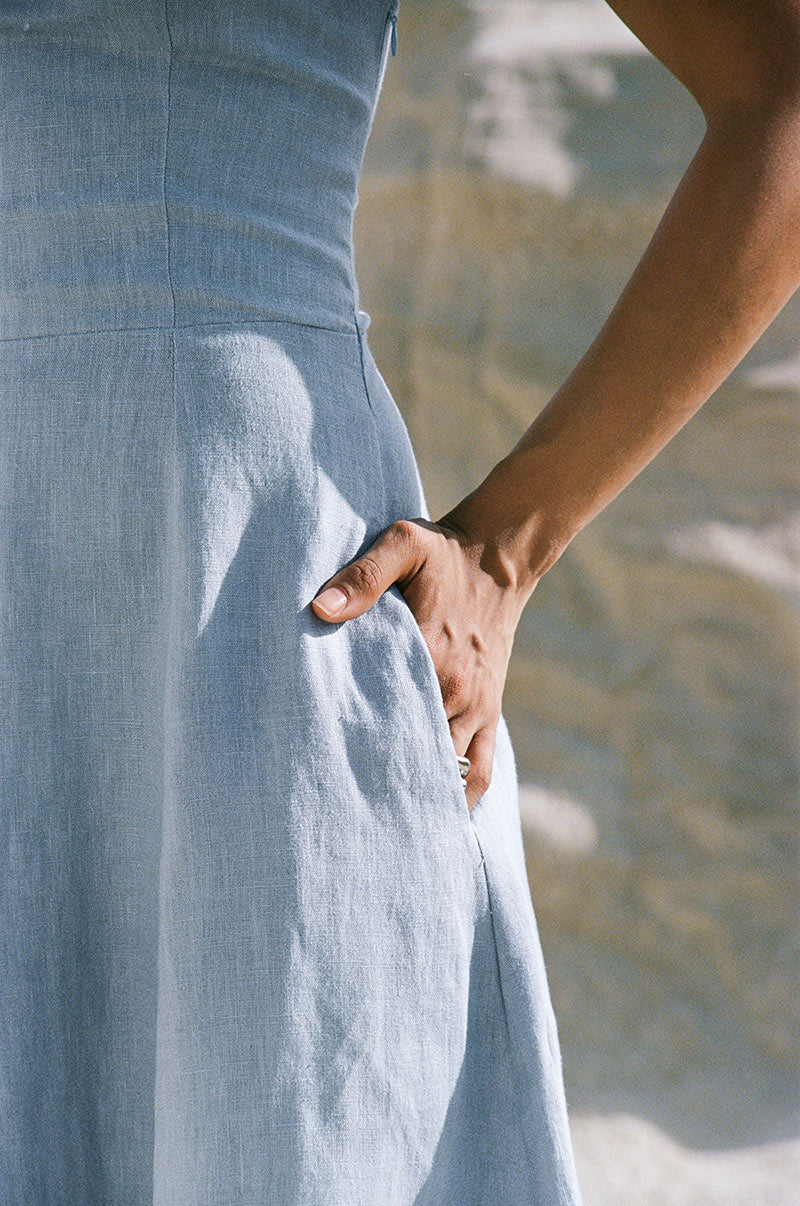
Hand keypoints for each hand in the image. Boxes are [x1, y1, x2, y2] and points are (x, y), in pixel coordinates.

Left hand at [310, 515, 531, 810]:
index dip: (355, 747)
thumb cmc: (442, 553)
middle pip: (416, 755)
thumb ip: (363, 576)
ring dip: (419, 796)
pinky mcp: (490, 712)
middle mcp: (457, 692)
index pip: (387, 718)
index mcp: (431, 655)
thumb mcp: (402, 545)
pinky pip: (482, 769)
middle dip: (381, 784)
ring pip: (449, 772)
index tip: (322, 772)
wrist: (499, 557)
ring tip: (379, 825)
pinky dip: (462, 797)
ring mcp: (476, 707)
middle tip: (340, 814)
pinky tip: (435, 817)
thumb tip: (321, 609)